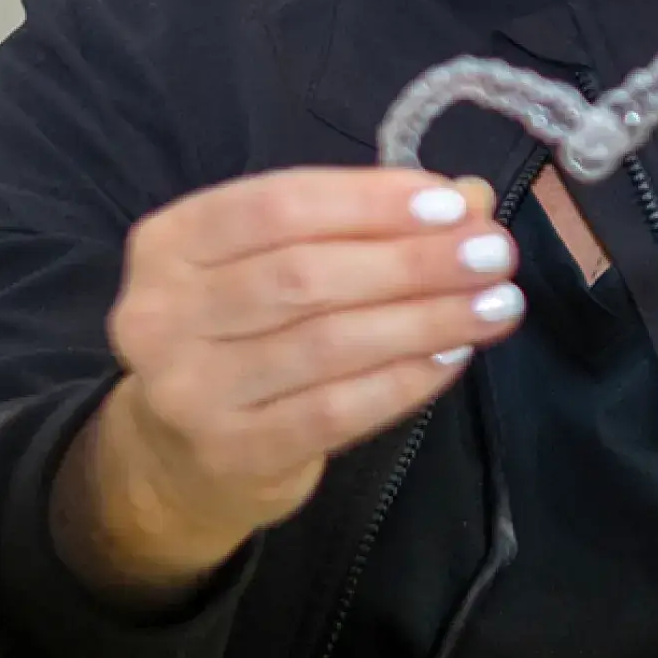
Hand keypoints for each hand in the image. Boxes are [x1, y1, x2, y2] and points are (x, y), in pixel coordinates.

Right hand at [54, 168, 526, 603]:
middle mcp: (161, 312)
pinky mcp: (231, 451)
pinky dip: (403, 381)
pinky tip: (453, 357)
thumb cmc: (241, 337)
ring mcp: (188, 389)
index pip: (276, 204)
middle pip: (304, 275)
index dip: (368, 201)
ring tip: (496, 304)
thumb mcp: (276, 263)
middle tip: (494, 255)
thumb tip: (469, 198)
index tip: (453, 204)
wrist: (178, 459)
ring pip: (327, 343)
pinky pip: (335, 410)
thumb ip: (360, 225)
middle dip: (412, 261)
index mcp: (169, 242)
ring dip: (425, 319)